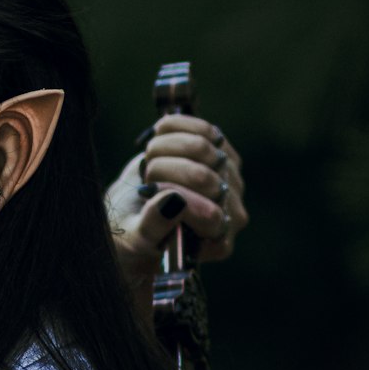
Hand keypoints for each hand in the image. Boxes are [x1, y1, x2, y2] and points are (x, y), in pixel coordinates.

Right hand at [105, 114, 247, 310]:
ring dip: (165, 149)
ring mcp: (229, 178)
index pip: (211, 216)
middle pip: (204, 177)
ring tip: (150, 164)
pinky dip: (175, 127)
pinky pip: (202, 128)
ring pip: (201, 147)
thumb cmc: (136, 232)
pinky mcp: (221, 151)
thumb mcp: (137, 238)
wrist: (136, 211)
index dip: (180, 201)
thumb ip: (154, 225)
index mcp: (218, 242)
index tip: (151, 194)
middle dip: (165, 173)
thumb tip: (172, 201)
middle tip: (146, 181)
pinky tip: (160, 136)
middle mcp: (232, 211)